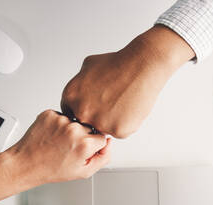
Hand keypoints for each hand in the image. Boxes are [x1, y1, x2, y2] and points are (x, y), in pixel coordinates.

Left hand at [5, 110, 110, 188]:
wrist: (25, 164)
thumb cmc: (51, 170)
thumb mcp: (83, 172)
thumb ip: (103, 157)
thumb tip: (109, 141)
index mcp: (85, 144)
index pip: (102, 138)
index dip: (92, 147)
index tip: (80, 152)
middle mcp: (74, 129)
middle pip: (89, 128)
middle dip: (83, 137)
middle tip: (68, 149)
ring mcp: (60, 120)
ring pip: (75, 121)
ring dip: (70, 130)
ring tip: (58, 142)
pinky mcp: (49, 114)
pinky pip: (61, 116)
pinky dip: (58, 125)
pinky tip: (51, 136)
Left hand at [61, 25, 194, 137]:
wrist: (141, 66)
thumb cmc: (118, 64)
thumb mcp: (87, 66)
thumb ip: (78, 83)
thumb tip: (77, 91)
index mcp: (71, 97)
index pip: (71, 113)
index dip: (84, 109)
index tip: (95, 104)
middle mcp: (82, 112)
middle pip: (86, 124)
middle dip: (96, 116)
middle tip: (110, 104)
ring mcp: (99, 123)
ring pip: (103, 129)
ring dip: (111, 121)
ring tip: (123, 102)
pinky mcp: (118, 131)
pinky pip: (119, 132)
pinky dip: (126, 123)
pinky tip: (130, 108)